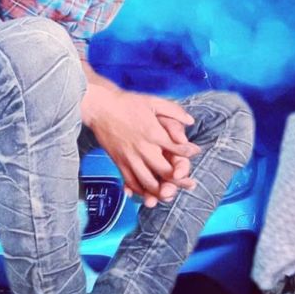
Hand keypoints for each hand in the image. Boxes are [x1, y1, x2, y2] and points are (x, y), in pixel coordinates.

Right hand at [82, 87, 199, 203]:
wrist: (100, 106)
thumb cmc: (126, 103)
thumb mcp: (153, 101)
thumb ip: (173, 111)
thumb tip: (190, 120)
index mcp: (153, 133)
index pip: (177, 148)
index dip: (188, 152)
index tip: (194, 152)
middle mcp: (142, 148)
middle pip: (165, 172)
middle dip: (179, 180)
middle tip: (189, 182)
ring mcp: (129, 157)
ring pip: (148, 182)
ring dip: (160, 191)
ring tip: (170, 193)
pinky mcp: (118, 161)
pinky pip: (130, 181)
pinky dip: (140, 190)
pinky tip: (147, 193)